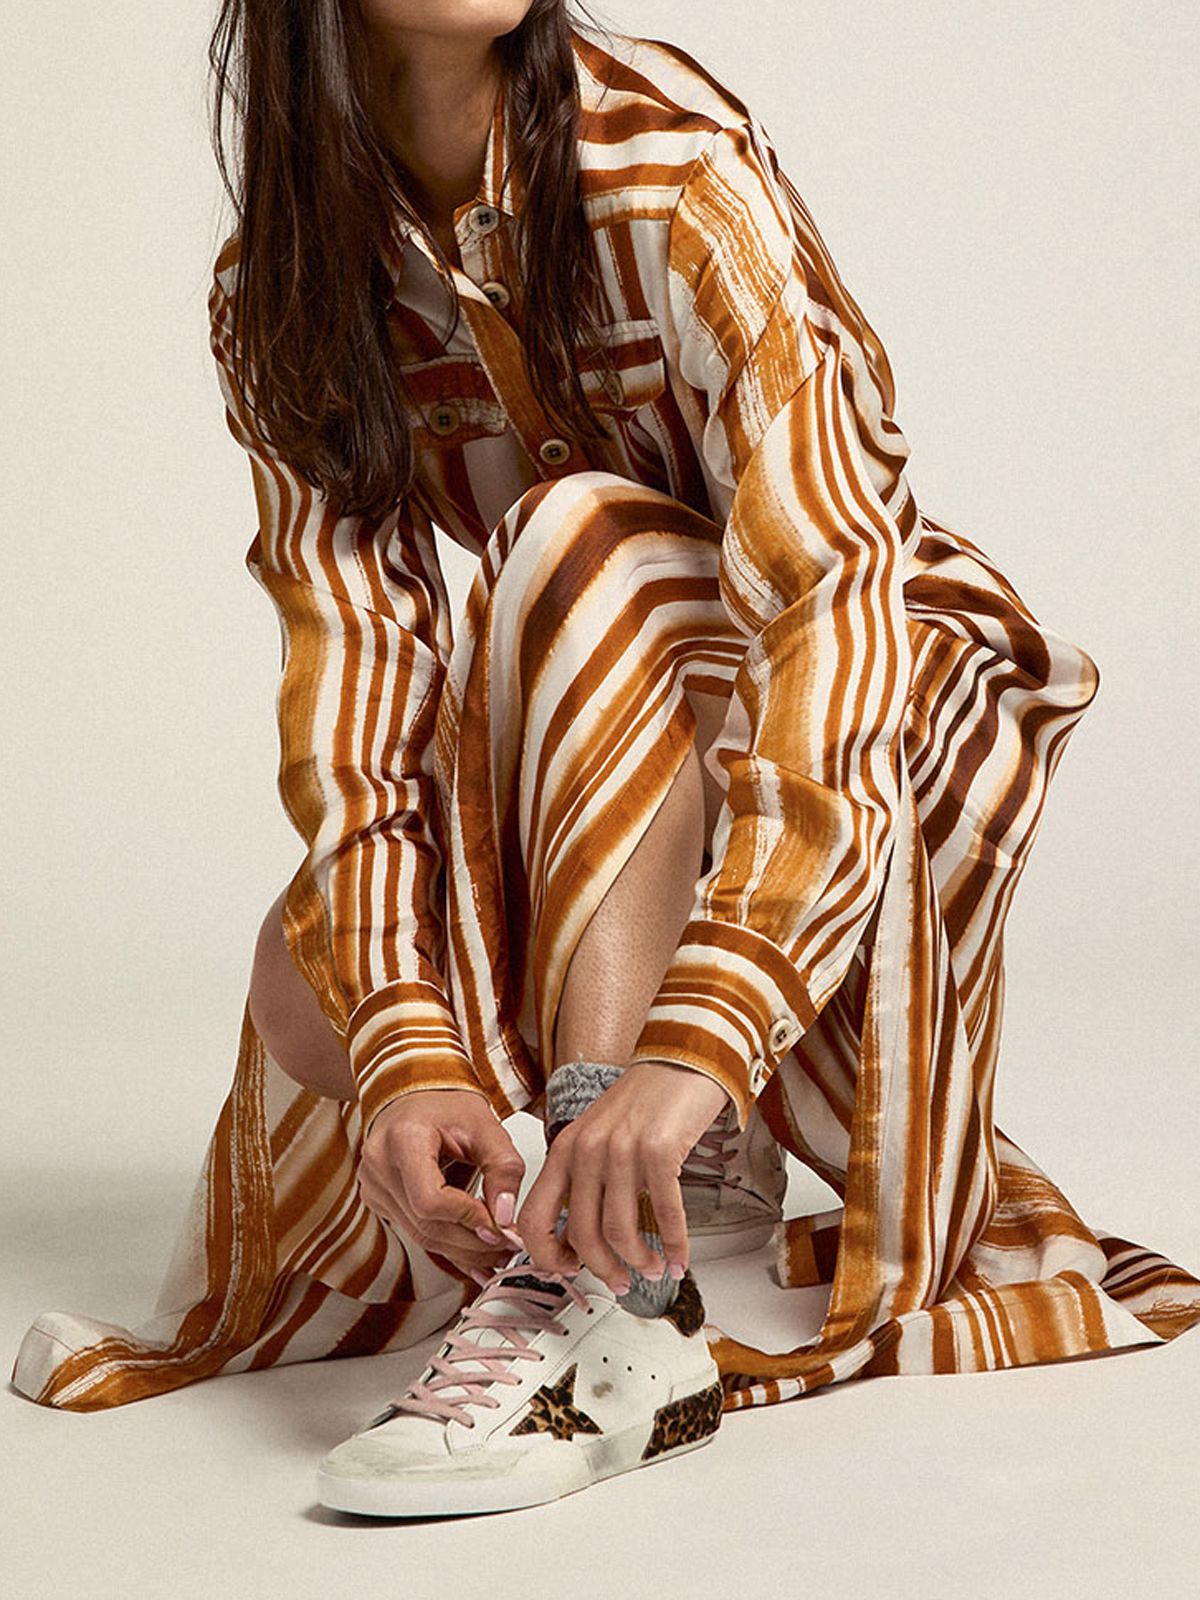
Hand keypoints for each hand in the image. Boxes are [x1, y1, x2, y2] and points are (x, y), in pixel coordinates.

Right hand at [357, 1089, 525, 1279]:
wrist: (416, 1094)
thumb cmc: (446, 1104)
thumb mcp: (486, 1126)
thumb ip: (503, 1169)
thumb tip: (505, 1217)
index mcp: (403, 1138)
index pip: (430, 1199)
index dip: (467, 1217)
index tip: (499, 1224)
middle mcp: (380, 1164)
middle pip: (426, 1224)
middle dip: (472, 1242)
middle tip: (508, 1245)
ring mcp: (374, 1185)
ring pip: (421, 1235)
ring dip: (463, 1250)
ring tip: (497, 1250)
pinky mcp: (378, 1200)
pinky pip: (414, 1231)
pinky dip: (448, 1243)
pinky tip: (472, 1249)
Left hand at [516, 1061, 730, 1290]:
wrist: (680, 1060)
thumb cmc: (643, 1101)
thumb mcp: (597, 1136)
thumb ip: (583, 1178)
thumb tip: (581, 1238)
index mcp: (565, 1149)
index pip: (533, 1217)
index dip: (545, 1256)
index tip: (567, 1270)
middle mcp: (587, 1150)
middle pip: (581, 1234)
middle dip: (602, 1269)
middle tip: (619, 1282)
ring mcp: (623, 1151)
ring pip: (620, 1231)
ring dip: (639, 1261)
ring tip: (653, 1268)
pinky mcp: (660, 1151)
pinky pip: (665, 1214)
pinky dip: (675, 1244)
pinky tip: (680, 1257)